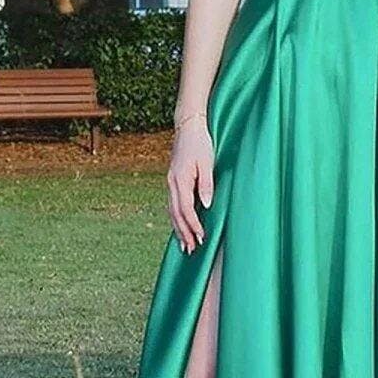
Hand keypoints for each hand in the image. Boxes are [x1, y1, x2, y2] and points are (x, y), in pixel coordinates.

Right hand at [167, 116, 213, 253]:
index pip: (186, 209)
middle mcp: (172, 183)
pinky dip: (175, 218)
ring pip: (172, 211)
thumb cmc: (200, 143)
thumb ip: (206, 184)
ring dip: (178, 228)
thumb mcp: (207, 162)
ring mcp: (170, 182)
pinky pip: (172, 204)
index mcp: (180, 180)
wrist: (188, 127)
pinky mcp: (172, 180)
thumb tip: (206, 205)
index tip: (201, 237)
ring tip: (184, 244)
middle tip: (191, 249)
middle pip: (176, 214)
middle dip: (184, 233)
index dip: (193, 225)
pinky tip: (179, 225)